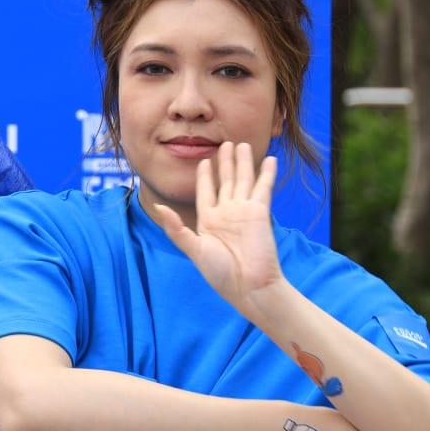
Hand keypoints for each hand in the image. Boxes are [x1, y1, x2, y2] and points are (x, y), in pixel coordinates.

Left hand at [149, 141, 284, 307]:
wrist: (248, 287)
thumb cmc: (219, 273)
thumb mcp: (193, 249)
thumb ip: (176, 228)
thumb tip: (159, 207)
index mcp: (209, 220)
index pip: (206, 191)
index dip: (206, 176)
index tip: (204, 161)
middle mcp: (227, 213)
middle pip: (226, 181)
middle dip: (225, 163)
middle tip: (226, 144)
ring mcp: (244, 211)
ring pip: (243, 180)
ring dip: (244, 162)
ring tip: (243, 144)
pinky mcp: (260, 213)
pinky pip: (263, 188)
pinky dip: (266, 174)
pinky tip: (270, 159)